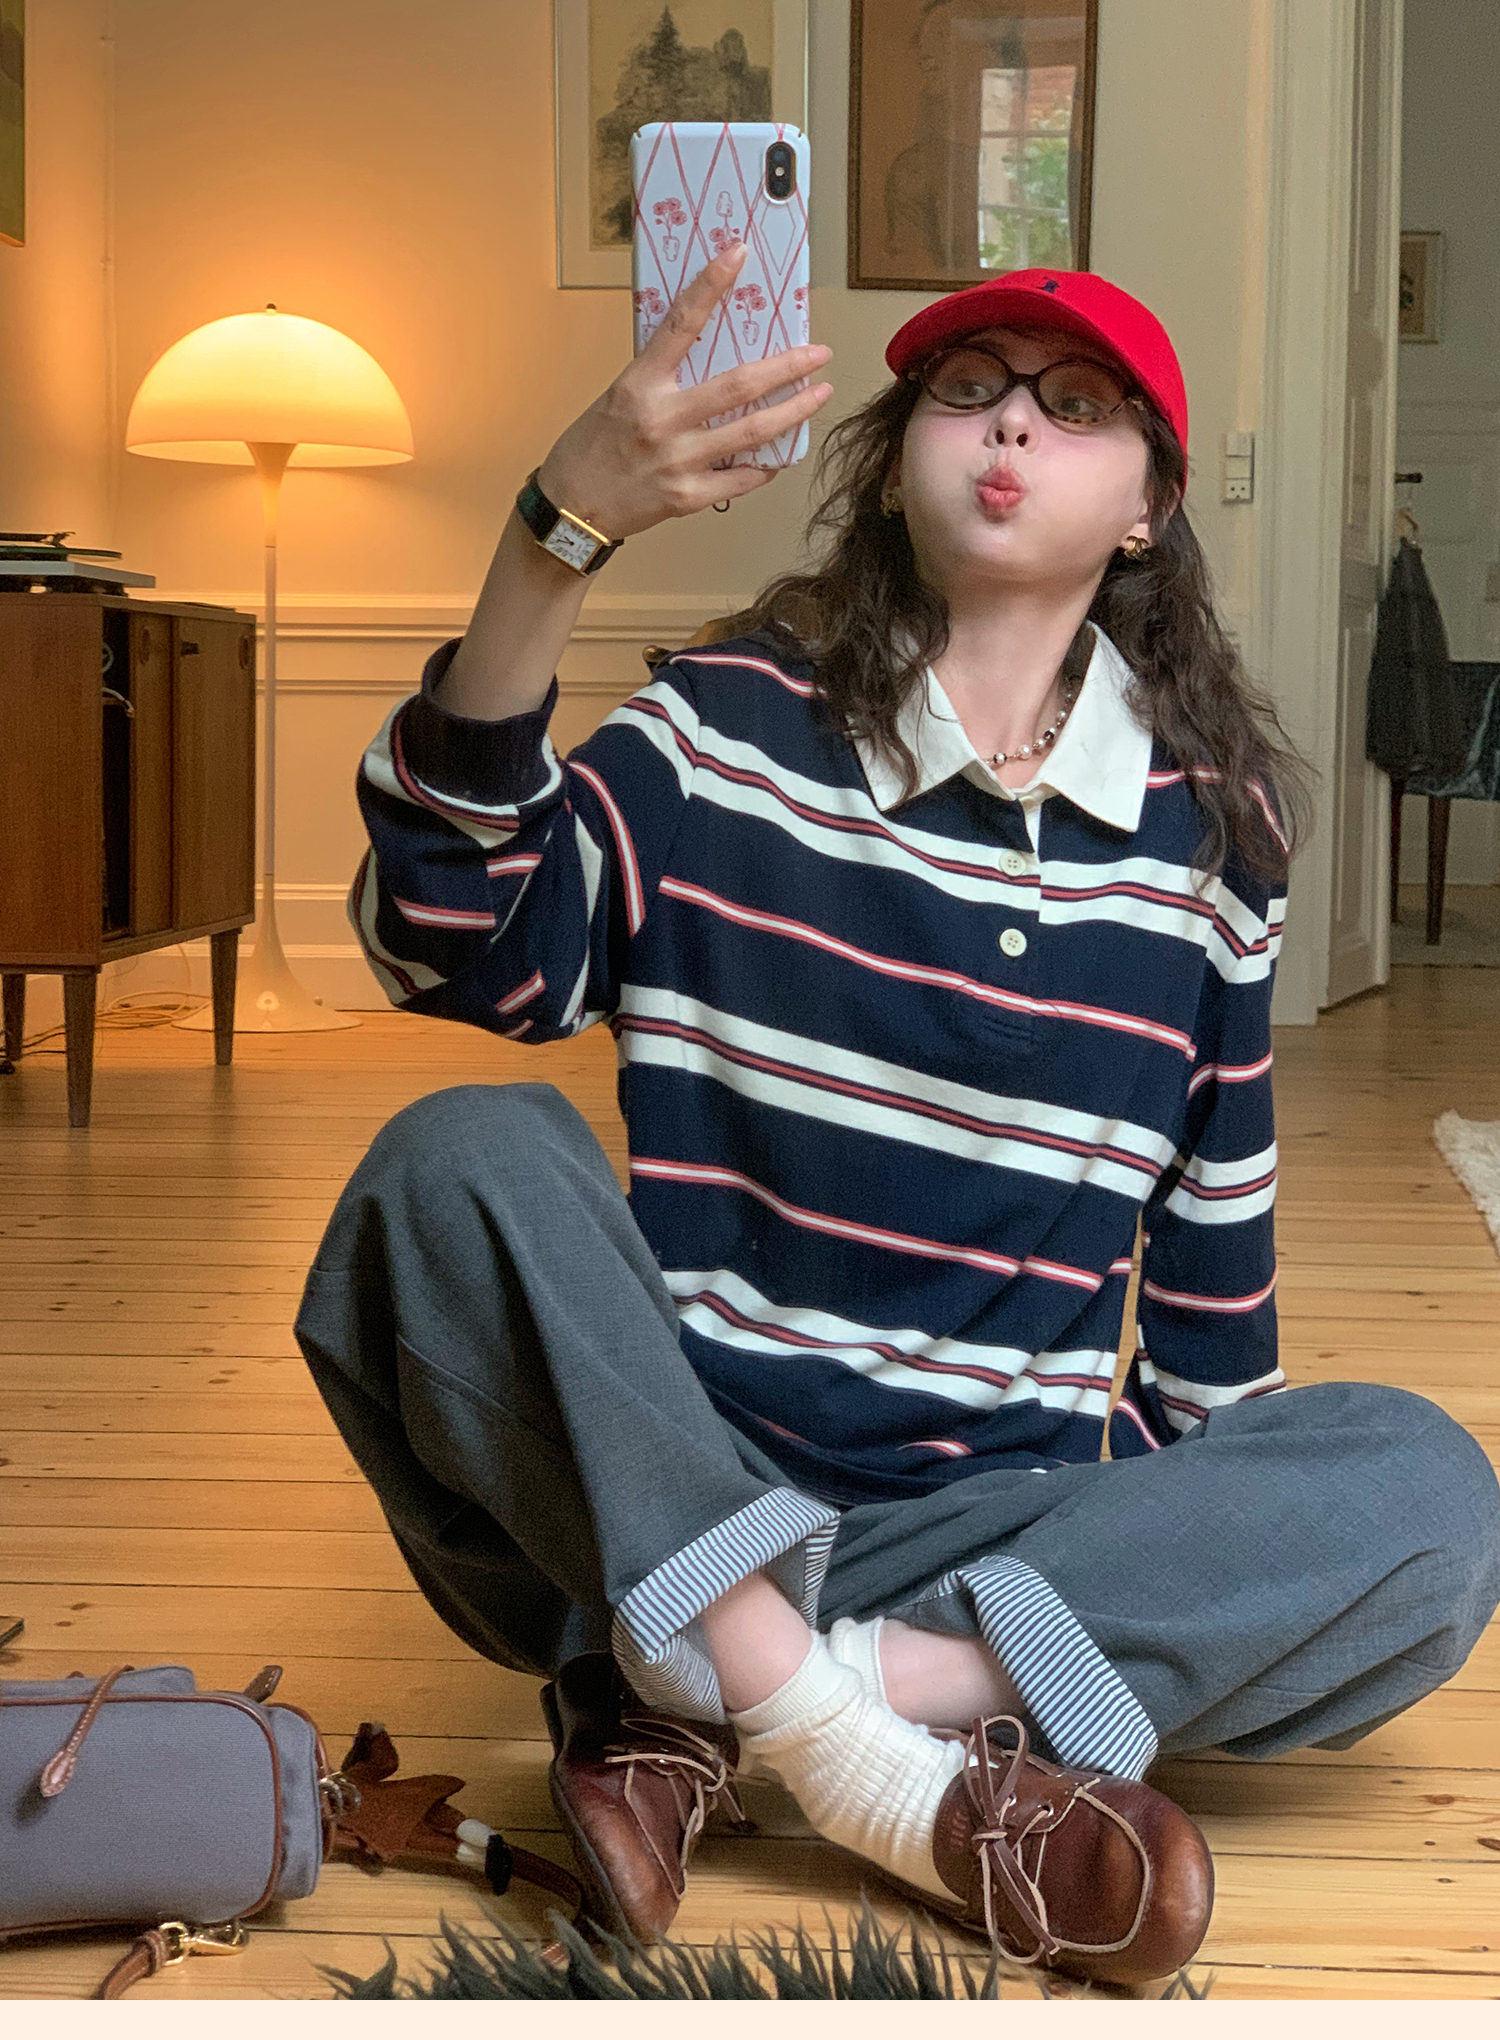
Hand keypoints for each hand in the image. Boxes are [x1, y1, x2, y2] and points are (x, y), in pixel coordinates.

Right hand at [535, 243, 832, 540]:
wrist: (570, 510)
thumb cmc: (591, 449)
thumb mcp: (618, 398)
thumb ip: (662, 380)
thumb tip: (709, 359)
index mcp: (639, 385)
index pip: (681, 324)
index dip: (711, 285)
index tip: (738, 253)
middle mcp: (662, 420)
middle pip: (740, 386)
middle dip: (788, 367)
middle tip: (819, 354)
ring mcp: (678, 461)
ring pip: (752, 433)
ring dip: (793, 412)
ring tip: (819, 396)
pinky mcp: (687, 498)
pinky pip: (741, 480)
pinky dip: (766, 466)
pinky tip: (782, 453)